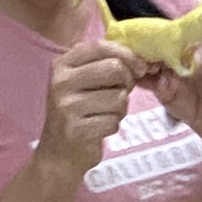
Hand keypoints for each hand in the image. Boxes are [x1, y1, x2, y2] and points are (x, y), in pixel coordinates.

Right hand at [31, 40, 137, 185]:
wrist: (57, 156)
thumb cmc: (78, 114)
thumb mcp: (83, 82)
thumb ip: (106, 65)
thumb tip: (143, 60)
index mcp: (62, 64)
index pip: (101, 46)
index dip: (127, 54)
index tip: (140, 67)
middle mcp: (61, 82)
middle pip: (114, 69)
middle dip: (127, 83)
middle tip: (120, 94)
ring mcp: (67, 106)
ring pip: (119, 97)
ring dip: (120, 109)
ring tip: (104, 114)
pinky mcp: (76, 130)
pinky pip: (113, 121)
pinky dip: (113, 126)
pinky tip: (98, 128)